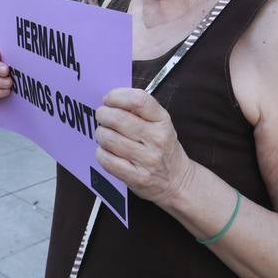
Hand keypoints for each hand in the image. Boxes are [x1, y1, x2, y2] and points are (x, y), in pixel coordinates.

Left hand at [95, 88, 194, 207]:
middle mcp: (157, 139)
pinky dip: (101, 152)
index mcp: (163, 120)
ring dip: (101, 133)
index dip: (117, 96)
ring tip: (104, 134)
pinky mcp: (136, 178)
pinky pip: (107, 159)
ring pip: (109, 138)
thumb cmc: (163, 147)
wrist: (177, 181)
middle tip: (102, 116)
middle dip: (103, 114)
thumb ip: (139, 110)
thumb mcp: (160, 123)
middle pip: (118, 118)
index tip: (109, 99)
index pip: (138, 100)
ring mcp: (147, 160)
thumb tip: (110, 100)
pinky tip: (106, 150)